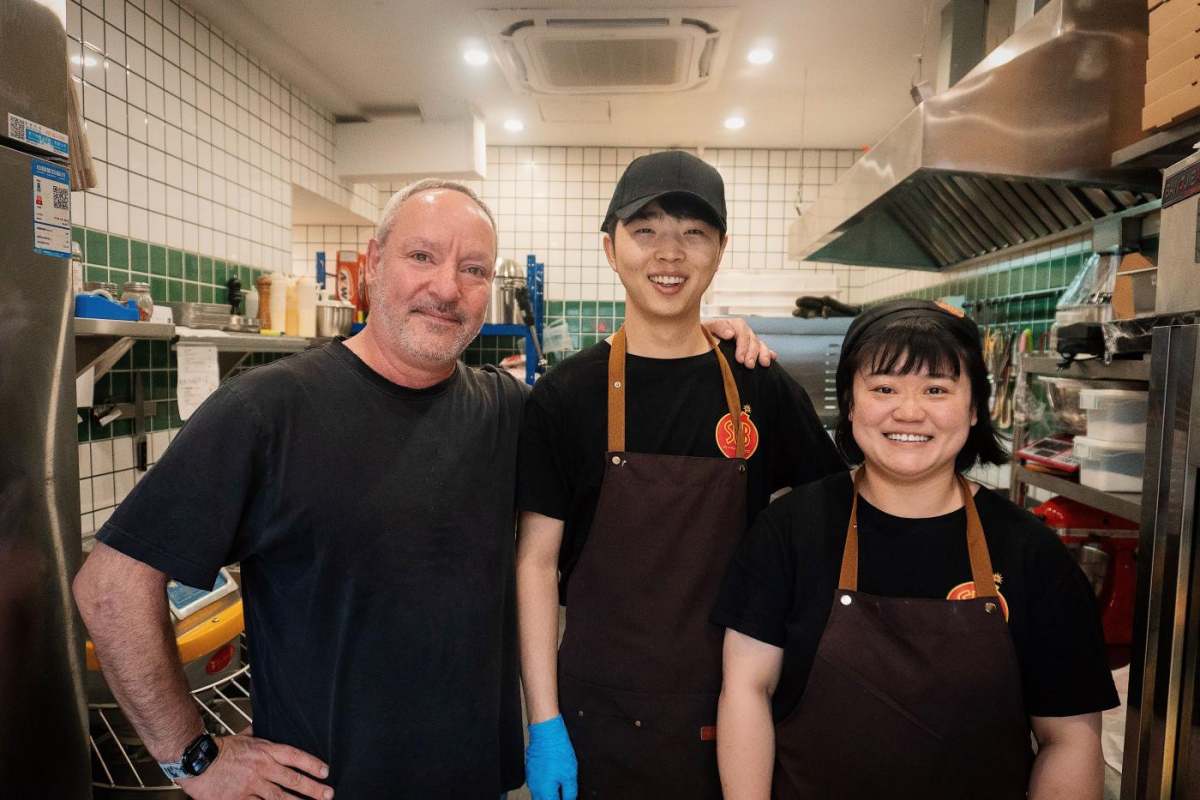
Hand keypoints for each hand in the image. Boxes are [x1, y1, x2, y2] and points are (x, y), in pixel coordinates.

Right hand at [177, 734, 332, 799]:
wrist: (197, 761)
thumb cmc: (220, 749)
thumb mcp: (244, 736)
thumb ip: (257, 734)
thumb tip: (264, 725)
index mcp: (265, 751)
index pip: (295, 756)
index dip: (312, 764)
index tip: (325, 771)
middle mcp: (262, 768)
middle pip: (293, 780)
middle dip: (313, 788)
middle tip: (328, 794)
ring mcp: (251, 786)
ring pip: (279, 798)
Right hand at [525, 715, 576, 799]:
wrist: (546, 733)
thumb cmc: (557, 750)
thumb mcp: (570, 774)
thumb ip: (570, 792)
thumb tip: (570, 799)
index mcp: (545, 791)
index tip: (567, 798)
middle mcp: (535, 788)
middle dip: (554, 799)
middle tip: (563, 795)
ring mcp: (531, 779)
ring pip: (539, 795)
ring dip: (548, 795)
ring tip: (559, 789)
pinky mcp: (530, 772)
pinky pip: (536, 785)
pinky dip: (544, 787)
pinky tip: (552, 780)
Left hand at [701, 317, 777, 367]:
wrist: (701, 343)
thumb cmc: (703, 336)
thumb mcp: (707, 329)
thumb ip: (718, 328)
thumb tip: (730, 334)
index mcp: (733, 324)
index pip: (742, 333)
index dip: (743, 346)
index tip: (740, 359)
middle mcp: (743, 331)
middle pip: (752, 340)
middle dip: (752, 353)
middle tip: (749, 365)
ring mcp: (748, 340)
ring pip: (759, 345)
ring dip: (762, 354)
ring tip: (763, 364)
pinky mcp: (751, 349)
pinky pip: (763, 349)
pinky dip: (769, 353)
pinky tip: (772, 358)